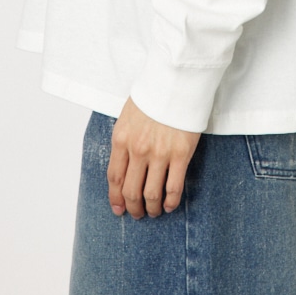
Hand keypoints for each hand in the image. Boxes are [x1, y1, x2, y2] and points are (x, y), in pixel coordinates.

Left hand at [107, 96, 201, 218]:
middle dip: (133, 207)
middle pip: (131, 190)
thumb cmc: (152, 96)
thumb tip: (124, 165)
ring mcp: (160, 154)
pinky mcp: (180, 155)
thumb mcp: (127, 116)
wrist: (177, 81)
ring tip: (153, 211)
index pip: (114, 178)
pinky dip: (170, 201)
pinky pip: (173, 188)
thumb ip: (124, 141)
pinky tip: (169, 205)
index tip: (118, 209)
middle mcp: (138, 150)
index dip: (116, 198)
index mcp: (122, 139)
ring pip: (151, 194)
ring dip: (151, 208)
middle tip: (137, 213)